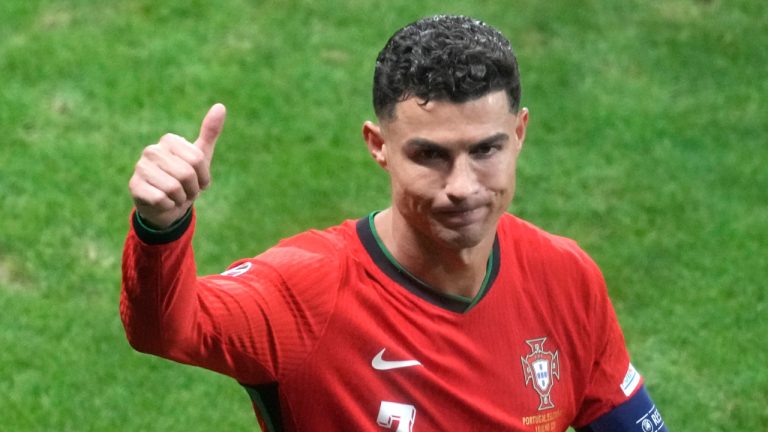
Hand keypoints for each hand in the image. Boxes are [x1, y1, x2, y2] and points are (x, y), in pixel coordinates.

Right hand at [129, 103, 225, 228]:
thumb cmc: (186, 180)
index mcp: (169, 140)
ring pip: (173, 188)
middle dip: (192, 190)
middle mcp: (151, 150)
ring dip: (180, 199)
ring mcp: (140, 167)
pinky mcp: (134, 186)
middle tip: (186, 191)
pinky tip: (162, 203)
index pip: (197, 160)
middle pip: (186, 174)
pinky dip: (168, 206)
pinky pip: (161, 199)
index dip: (203, 177)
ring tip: (175, 196)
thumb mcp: (201, 157)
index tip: (198, 180)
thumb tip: (220, 106)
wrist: (168, 206)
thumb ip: (210, 132)